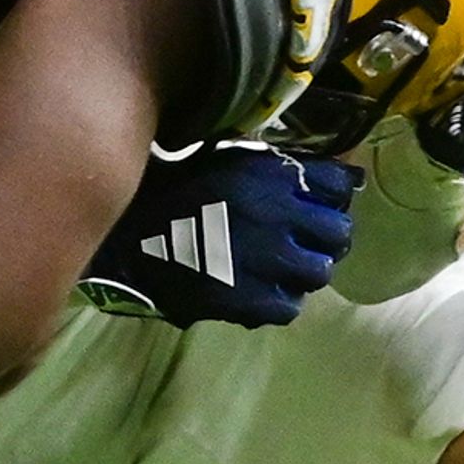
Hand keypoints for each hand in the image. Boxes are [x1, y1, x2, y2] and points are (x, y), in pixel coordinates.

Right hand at [77, 142, 356, 330]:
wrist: (125, 236)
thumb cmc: (171, 187)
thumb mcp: (223, 157)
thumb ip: (272, 164)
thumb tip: (322, 171)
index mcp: (269, 174)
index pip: (339, 183)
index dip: (337, 193)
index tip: (325, 199)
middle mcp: (276, 215)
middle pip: (338, 232)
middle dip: (327, 235)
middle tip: (308, 238)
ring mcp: (265, 261)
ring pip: (318, 272)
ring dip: (305, 268)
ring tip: (282, 266)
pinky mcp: (249, 300)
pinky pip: (290, 306)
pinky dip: (280, 298)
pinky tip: (260, 288)